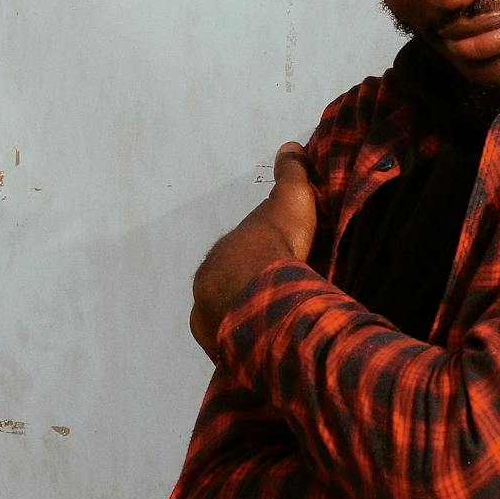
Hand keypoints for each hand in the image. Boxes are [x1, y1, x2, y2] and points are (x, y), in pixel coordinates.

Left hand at [189, 142, 317, 356]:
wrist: (264, 289)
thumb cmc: (277, 243)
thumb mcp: (291, 198)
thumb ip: (291, 173)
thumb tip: (290, 146)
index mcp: (222, 255)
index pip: (238, 258)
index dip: (258, 260)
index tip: (279, 266)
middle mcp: (208, 287)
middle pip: (228, 291)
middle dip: (245, 295)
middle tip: (276, 301)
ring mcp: (210, 321)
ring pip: (227, 322)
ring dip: (244, 325)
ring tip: (272, 330)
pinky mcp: (219, 348)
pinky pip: (232, 350)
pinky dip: (245, 350)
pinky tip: (264, 352)